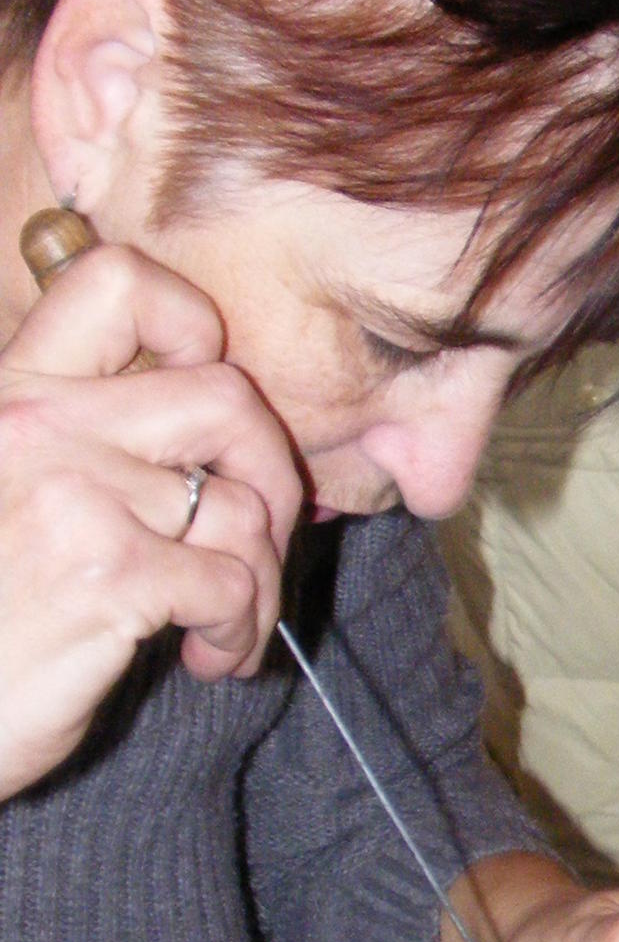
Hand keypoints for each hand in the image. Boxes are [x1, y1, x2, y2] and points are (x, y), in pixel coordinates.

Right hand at [0, 245, 301, 801]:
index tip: (204, 419)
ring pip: (242, 504)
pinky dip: (242, 629)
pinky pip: (235, 581)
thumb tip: (227, 452)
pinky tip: (204, 658)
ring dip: (261, 578)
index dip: (198, 332)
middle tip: (253, 541)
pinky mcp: (107, 573)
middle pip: (226, 394)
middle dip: (270, 474)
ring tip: (224, 626)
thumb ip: (88, 449)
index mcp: (11, 392)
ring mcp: (73, 493)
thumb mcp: (9, 496)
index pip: (121, 283)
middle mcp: (38, 422)